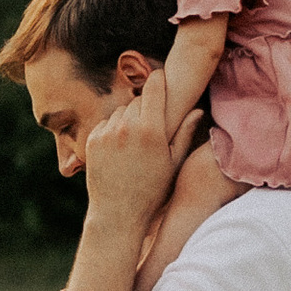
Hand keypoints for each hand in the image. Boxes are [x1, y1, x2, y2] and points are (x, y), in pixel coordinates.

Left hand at [80, 68, 200, 236]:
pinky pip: (106, 123)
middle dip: (146, 107)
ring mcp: (107, 133)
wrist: (118, 213)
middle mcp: (127, 127)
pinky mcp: (92, 140)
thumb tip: (198, 110)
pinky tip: (121, 150)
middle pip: (138, 99)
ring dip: (129, 118)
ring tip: (136, 142)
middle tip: (152, 124)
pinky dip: (113, 130)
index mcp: (151, 130)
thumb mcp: (173, 163)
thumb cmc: (152, 191)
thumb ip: (184, 133)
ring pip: (121, 111)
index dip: (159, 80)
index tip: (161, 77)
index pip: (154, 86)